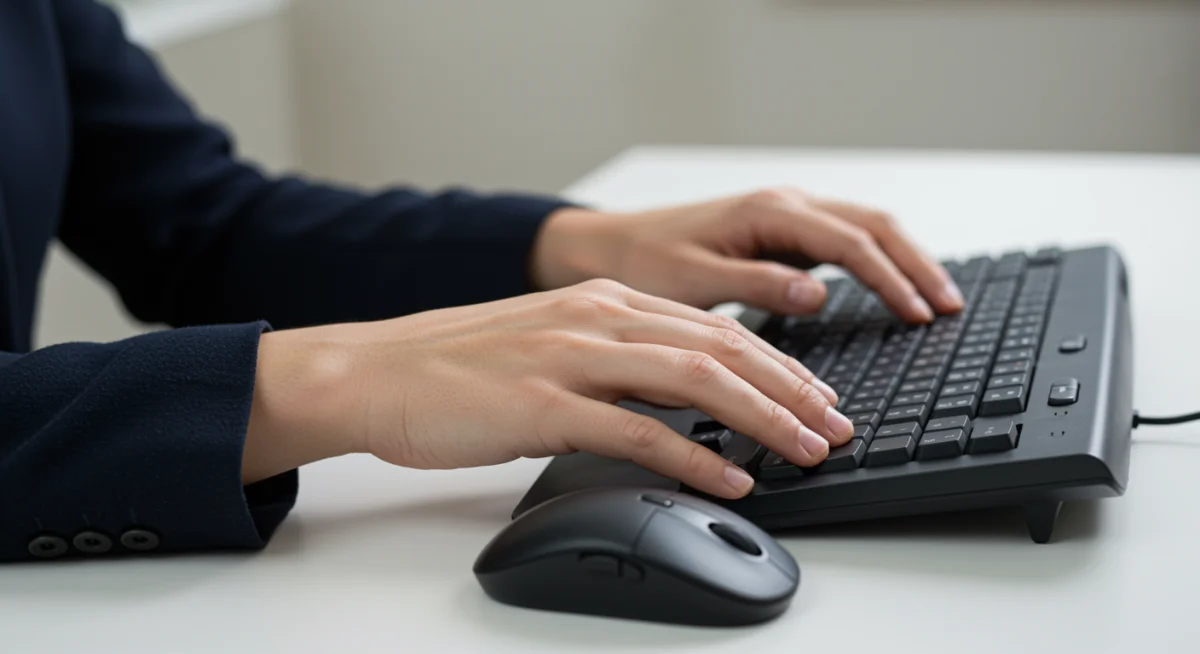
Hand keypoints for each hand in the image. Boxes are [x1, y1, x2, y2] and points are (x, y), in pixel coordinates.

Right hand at [242, 280, 855, 498]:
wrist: (374, 372)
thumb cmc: (456, 367)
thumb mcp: (551, 344)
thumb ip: (616, 364)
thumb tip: (679, 404)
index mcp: (604, 301)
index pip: (714, 328)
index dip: (779, 364)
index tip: (818, 396)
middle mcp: (597, 319)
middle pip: (723, 349)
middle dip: (793, 390)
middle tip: (836, 425)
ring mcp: (572, 359)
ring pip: (696, 380)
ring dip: (763, 418)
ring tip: (807, 449)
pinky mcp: (544, 406)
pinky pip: (638, 433)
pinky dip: (695, 455)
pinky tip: (730, 476)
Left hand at [531, 188, 962, 321]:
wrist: (608, 246)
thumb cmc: (642, 262)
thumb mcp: (692, 279)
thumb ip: (756, 285)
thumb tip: (818, 295)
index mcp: (768, 213)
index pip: (851, 243)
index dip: (891, 280)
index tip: (920, 316)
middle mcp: (784, 206)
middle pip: (873, 226)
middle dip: (917, 266)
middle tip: (950, 309)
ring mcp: (785, 217)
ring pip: (865, 230)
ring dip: (904, 262)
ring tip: (937, 301)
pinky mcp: (780, 234)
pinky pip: (844, 242)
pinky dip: (877, 264)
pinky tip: (892, 290)